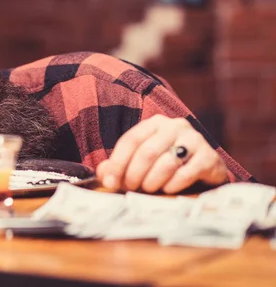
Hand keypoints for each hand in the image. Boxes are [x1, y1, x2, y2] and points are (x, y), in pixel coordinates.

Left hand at [96, 115, 227, 193]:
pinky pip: (186, 173)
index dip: (117, 163)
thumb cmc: (166, 165)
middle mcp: (175, 126)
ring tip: (148, 190)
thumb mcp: (141, 162)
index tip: (110, 183)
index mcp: (155, 123)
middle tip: (131, 189)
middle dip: (134, 174)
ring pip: (166, 163)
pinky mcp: (209, 156)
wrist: (205, 170)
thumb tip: (103, 174)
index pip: (130, 140)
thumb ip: (120, 165)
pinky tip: (168, 190)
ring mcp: (194, 139)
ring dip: (152, 181)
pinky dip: (173, 185)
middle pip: (147, 152)